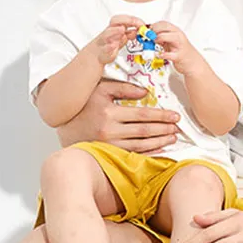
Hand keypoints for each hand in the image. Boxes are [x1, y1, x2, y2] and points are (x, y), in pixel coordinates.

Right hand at [57, 79, 179, 153]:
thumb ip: (123, 88)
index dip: (161, 116)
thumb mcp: (101, 89)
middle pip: (144, 131)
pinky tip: (159, 149)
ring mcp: (107, 145)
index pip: (142, 115)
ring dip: (159, 142)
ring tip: (173, 137)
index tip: (175, 116)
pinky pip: (131, 155)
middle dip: (164, 129)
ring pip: (140, 145)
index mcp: (108, 112)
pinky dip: (147, 153)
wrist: (64, 125)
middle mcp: (108, 130)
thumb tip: (146, 93)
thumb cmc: (85, 104)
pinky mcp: (106, 153)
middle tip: (178, 127)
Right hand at [86, 15, 143, 64]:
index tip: (142, 24)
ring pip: (107, 33)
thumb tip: (140, 30)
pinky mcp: (103, 51)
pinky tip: (114, 45)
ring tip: (122, 30)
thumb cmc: (110, 43)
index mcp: (116, 27)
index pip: (125, 18)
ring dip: (115, 30)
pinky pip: (105, 48)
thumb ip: (131, 33)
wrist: (97, 53)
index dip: (134, 20)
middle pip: (115, 20)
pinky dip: (109, 47)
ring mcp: (105, 40)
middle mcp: (110, 31)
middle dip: (126, 20)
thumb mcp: (122, 37)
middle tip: (136, 23)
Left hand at [151, 21, 202, 75]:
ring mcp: (180, 45)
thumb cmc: (181, 51)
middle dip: (155, 30)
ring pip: (170, 37)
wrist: (193, 62)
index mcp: (175, 31)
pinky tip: (160, 55)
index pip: (164, 23)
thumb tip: (149, 35)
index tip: (148, 30)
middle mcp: (178, 36)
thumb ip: (162, 37)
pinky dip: (163, 54)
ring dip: (160, 38)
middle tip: (150, 36)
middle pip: (166, 27)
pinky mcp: (179, 56)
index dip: (154, 25)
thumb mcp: (171, 42)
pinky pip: (170, 54)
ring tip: (155, 42)